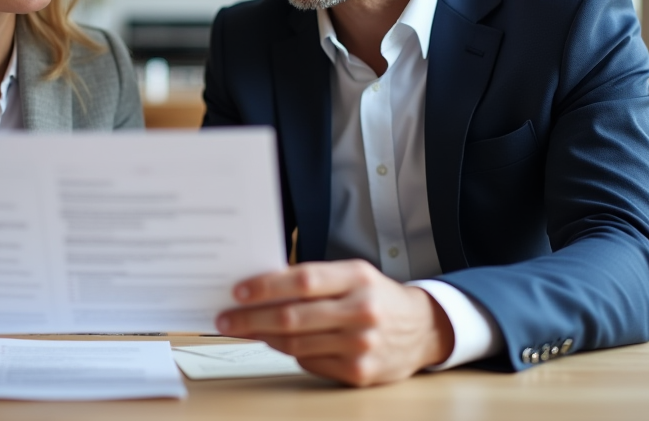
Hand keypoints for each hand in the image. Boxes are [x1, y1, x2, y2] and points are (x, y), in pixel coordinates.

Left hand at [215, 260, 453, 386]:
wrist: (422, 330)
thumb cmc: (376, 296)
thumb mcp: (352, 275)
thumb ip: (313, 279)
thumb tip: (260, 286)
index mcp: (357, 278)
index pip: (303, 280)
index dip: (266, 287)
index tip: (238, 291)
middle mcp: (362, 311)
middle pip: (293, 316)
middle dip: (251, 318)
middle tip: (225, 319)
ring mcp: (362, 345)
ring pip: (296, 343)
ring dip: (262, 337)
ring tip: (241, 330)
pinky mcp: (359, 373)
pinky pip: (309, 363)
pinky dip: (287, 353)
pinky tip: (274, 343)